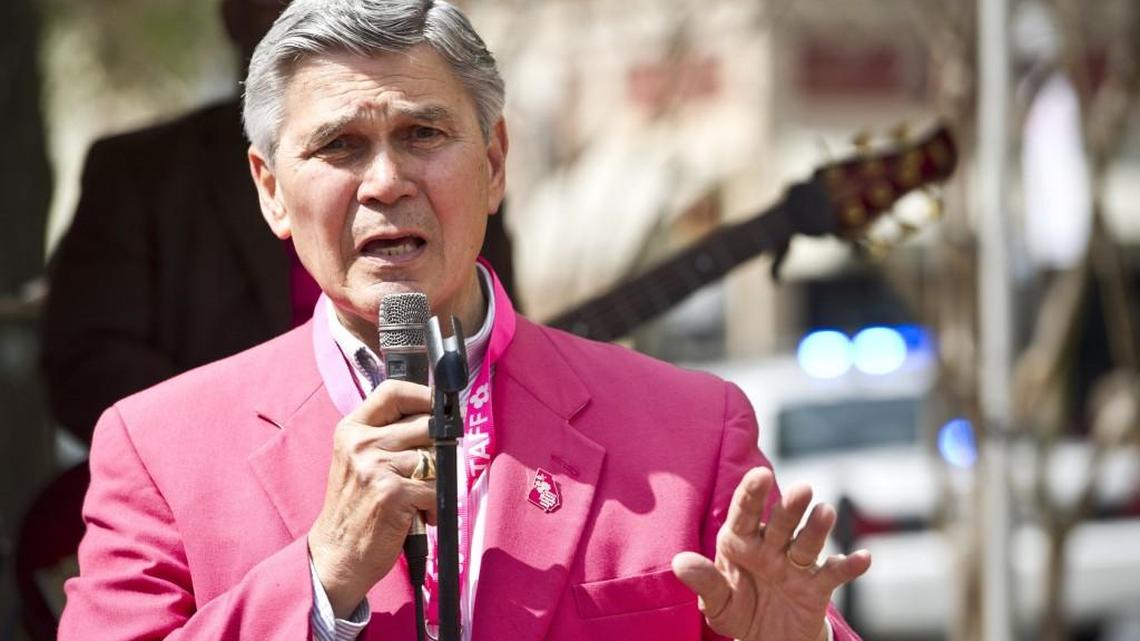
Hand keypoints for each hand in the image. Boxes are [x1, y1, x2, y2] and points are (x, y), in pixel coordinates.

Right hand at [308, 379, 436, 616]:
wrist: (337, 555)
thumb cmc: (355, 507)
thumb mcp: (357, 461)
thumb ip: (386, 435)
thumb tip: (434, 415)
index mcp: (352, 430)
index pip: (393, 392)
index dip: (422, 395)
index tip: (439, 408)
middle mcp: (362, 444)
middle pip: (426, 425)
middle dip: (438, 450)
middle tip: (428, 472)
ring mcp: (377, 467)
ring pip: (436, 459)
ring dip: (437, 483)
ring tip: (418, 499)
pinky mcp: (394, 493)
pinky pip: (437, 488)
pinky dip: (435, 506)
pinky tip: (419, 516)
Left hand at [672, 467, 870, 640]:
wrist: (766, 639)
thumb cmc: (737, 610)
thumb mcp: (716, 602)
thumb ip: (703, 582)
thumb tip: (679, 562)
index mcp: (741, 542)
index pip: (744, 512)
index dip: (752, 493)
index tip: (760, 473)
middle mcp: (770, 547)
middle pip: (780, 523)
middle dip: (790, 507)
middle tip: (802, 489)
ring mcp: (795, 565)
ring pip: (807, 543)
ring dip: (817, 529)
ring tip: (825, 512)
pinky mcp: (816, 588)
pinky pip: (834, 574)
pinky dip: (849, 566)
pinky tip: (863, 558)